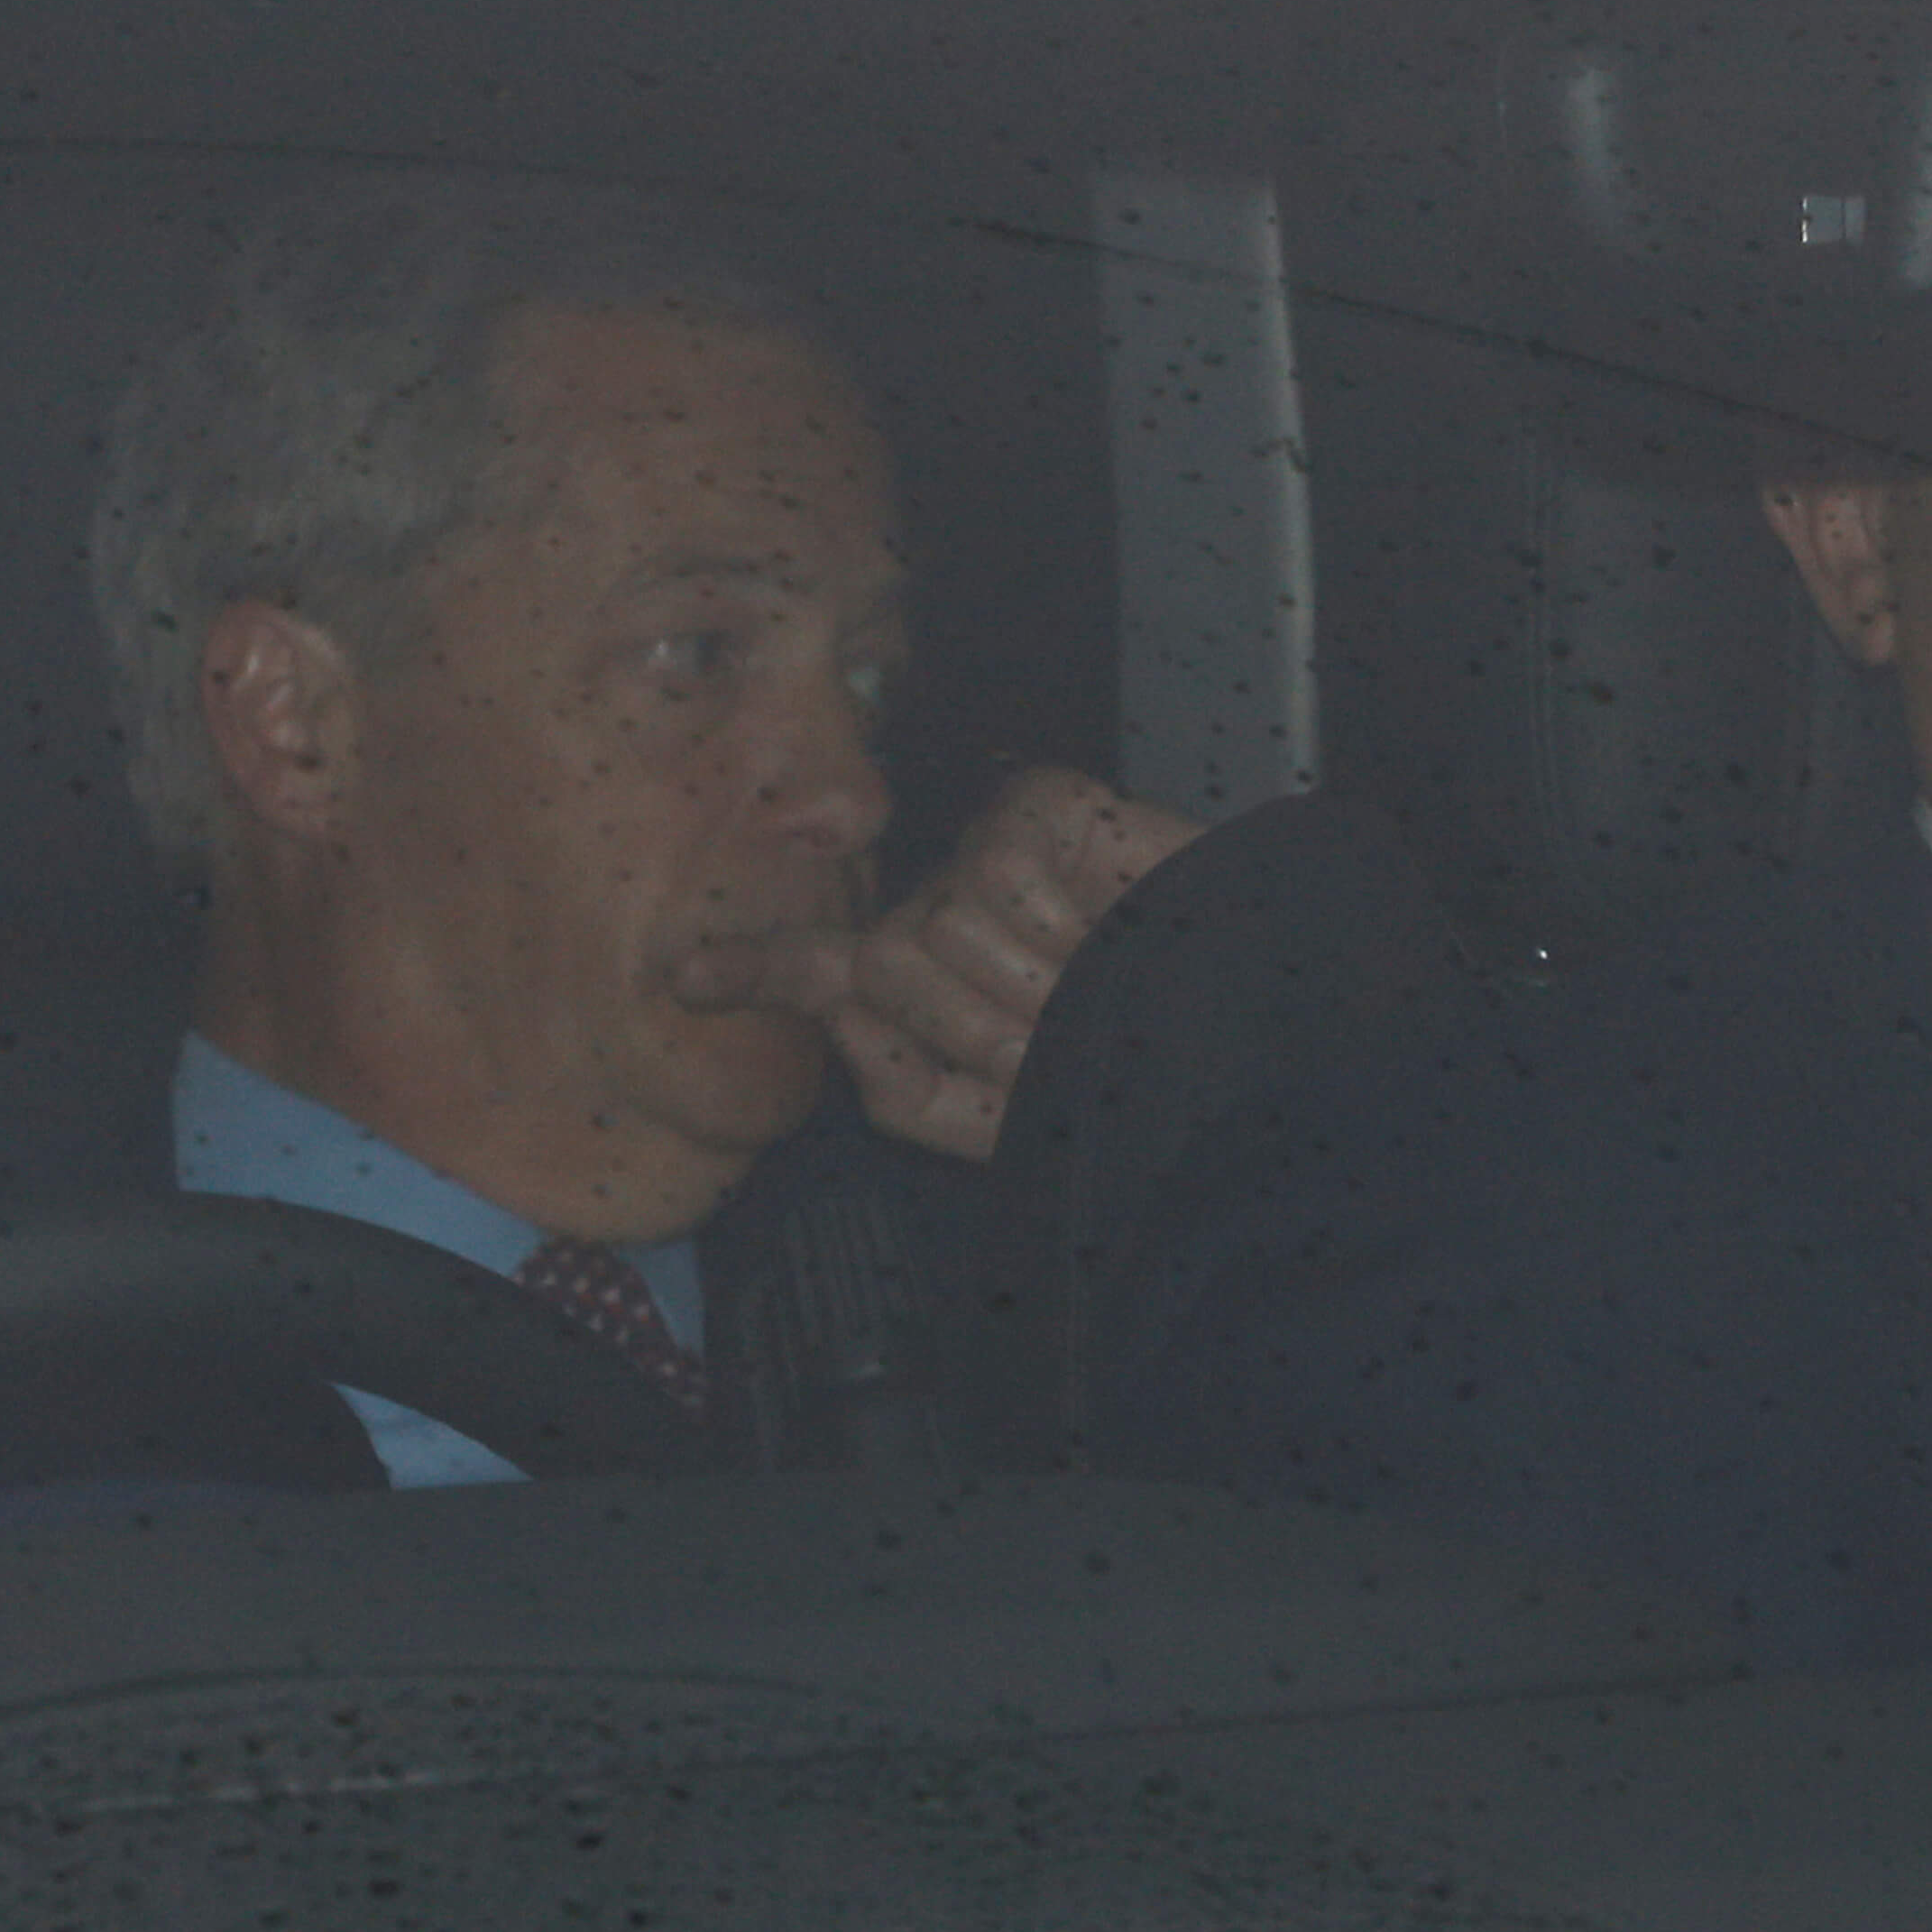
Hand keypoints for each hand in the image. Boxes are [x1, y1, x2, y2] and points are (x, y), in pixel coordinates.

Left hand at [677, 767, 1198, 1160]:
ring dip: (1027, 967)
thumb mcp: (1007, 1122)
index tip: (683, 976)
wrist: (1247, 1045)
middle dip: (968, 1013)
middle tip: (1060, 1025)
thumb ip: (906, 1086)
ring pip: (943, 915)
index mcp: (940, 994)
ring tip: (1098, 974)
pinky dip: (1059, 898)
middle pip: (889, 957)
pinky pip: (1001, 855)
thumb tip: (835, 1004)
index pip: (834, 973)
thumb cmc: (1135, 1084)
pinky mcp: (1048, 808)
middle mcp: (958, 920)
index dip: (761, 968)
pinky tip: (1108, 910)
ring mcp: (998, 858)